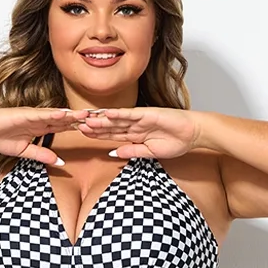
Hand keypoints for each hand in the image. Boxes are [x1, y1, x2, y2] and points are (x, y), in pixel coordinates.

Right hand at [0, 107, 90, 164]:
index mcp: (42, 128)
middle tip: (101, 119)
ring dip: (73, 115)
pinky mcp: (24, 114)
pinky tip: (66, 115)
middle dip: (83, 120)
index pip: (66, 128)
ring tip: (89, 115)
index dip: (81, 128)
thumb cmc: (0, 138)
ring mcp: (34, 116)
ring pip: (58, 115)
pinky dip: (54, 114)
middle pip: (67, 120)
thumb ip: (42, 155)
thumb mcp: (26, 152)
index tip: (97, 130)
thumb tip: (59, 161)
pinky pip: (41, 115)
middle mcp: (41, 119)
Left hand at [73, 106, 200, 158]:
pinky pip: (130, 114)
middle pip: (110, 126)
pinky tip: (106, 114)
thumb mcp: (149, 152)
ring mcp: (140, 119)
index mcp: (135, 135)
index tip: (83, 135)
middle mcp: (135, 125)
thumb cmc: (175, 142)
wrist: (192, 134)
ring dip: (101, 120)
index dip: (97, 135)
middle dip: (94, 127)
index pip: (112, 135)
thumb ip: (131, 151)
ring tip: (86, 121)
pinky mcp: (148, 114)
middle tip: (76, 125)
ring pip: (117, 120)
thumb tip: (113, 153)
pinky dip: (118, 114)